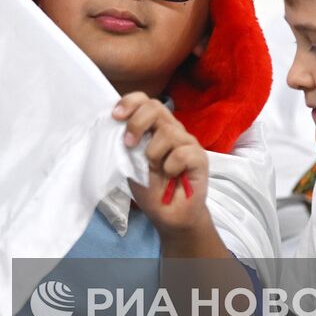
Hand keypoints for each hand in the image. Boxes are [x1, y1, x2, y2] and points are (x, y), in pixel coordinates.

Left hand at [114, 93, 209, 235]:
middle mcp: (172, 129)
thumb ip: (127, 142)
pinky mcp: (200, 158)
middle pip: (156, 107)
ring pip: (168, 132)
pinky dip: (171, 167)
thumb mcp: (130, 161)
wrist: (167, 215)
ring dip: (153, 154)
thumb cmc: (150, 187)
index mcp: (154, 126)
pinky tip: (172, 176)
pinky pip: (182, 153)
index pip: (144, 101)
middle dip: (137, 123)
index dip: (130, 102)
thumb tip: (116, 125)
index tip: (115, 116)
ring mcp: (187, 142)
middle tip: (129, 144)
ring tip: (155, 169)